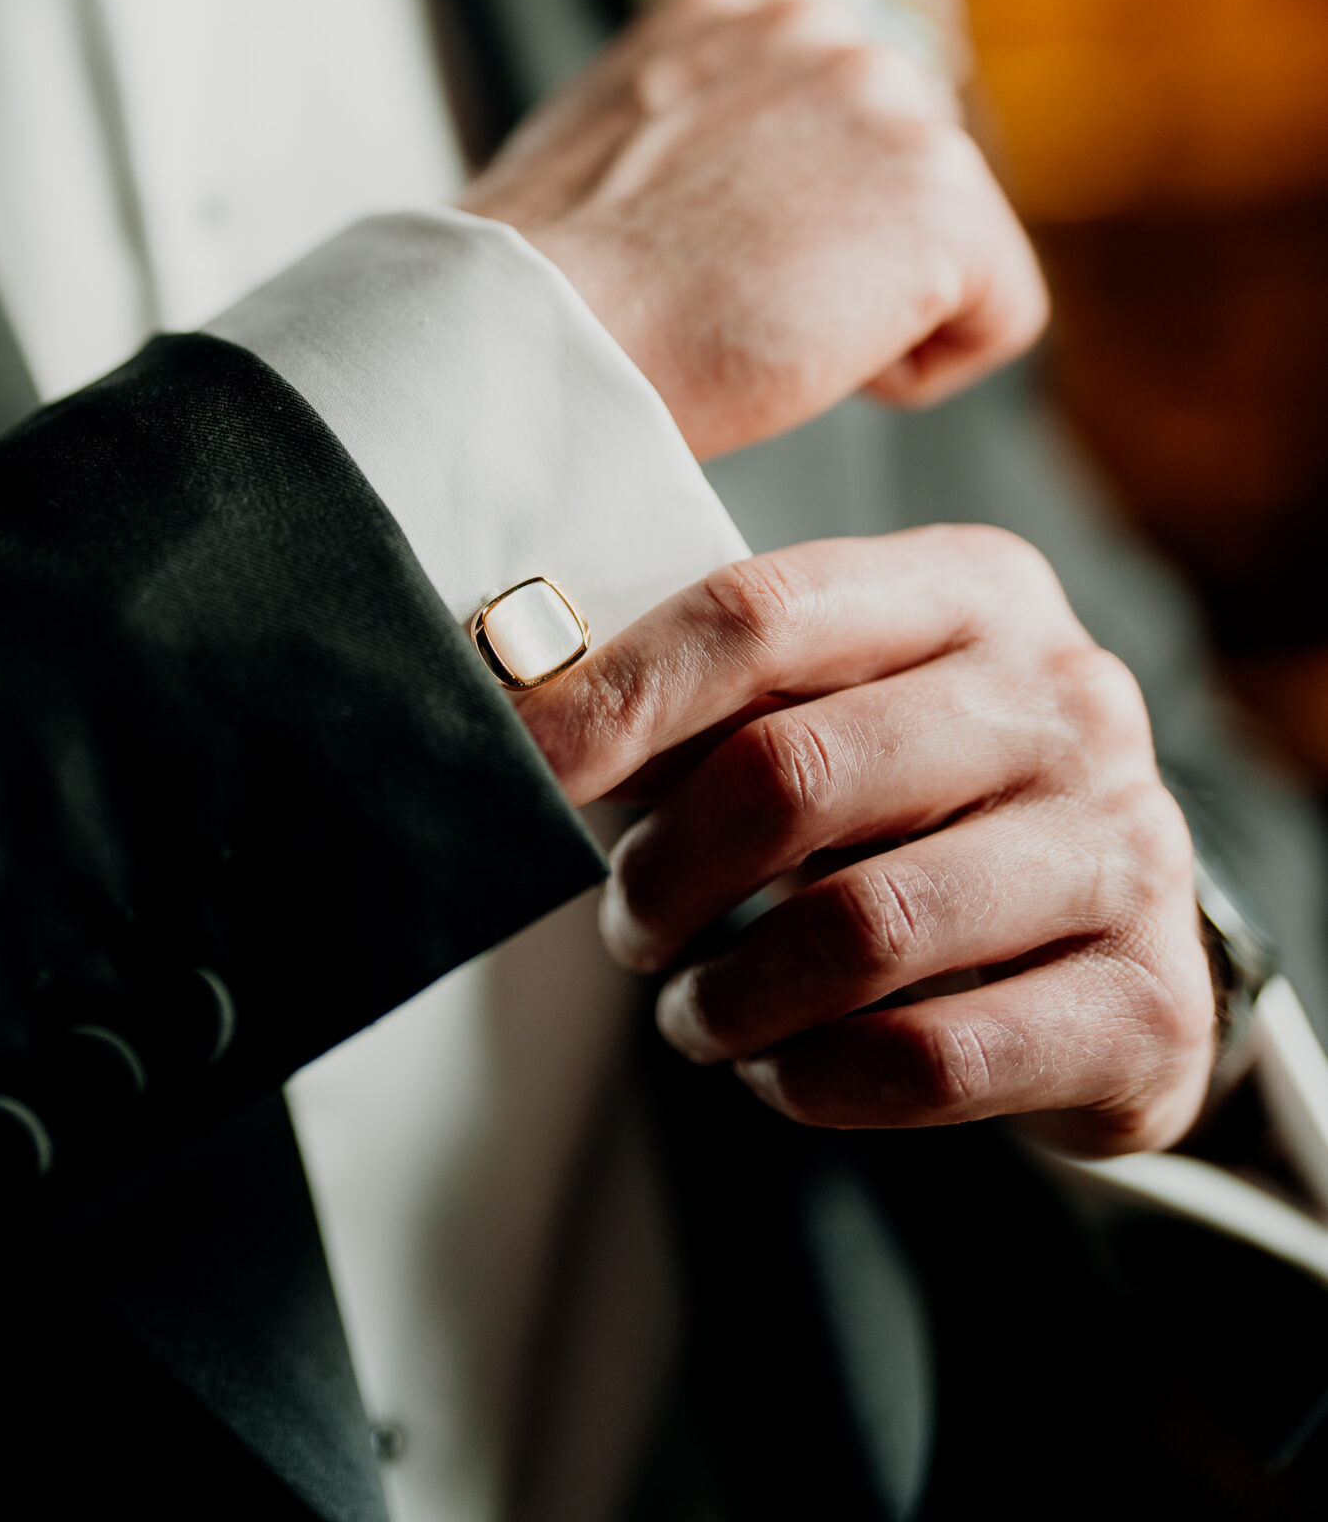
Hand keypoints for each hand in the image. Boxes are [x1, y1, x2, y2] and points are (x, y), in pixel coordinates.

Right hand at [460, 0, 1045, 458]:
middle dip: (840, 260)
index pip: (834, 129)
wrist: (535, 334)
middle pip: (903, 182)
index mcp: (730, 10)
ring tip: (760, 326)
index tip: (697, 264)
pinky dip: (920, 371)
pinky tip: (816, 360)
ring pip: (950, 250)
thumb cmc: (551, 294)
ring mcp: (886, 97)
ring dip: (872, 311)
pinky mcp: (940, 192)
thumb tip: (760, 196)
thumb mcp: (613, 155)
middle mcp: (818, 24)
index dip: (782, 227)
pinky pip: (999, 317)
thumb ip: (708, 136)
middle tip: (729, 305)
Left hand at [515, 527, 1214, 1156]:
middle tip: (631, 924)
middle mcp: (1066, 696)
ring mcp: (1125, 845)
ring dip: (730, 995)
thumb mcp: (841, 707)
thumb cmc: (930, 804)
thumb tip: (534, 722)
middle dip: (667, 870)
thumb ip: (714, 697)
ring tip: (696, 1014)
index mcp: (972, 588)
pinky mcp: (1148, 1001)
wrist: (1116, 944)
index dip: (619, 695)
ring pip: (859, 931)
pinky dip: (816, 1081)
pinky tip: (783, 1072)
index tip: (520, 767)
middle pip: (793, 773)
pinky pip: (931, 1060)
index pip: (761, 612)